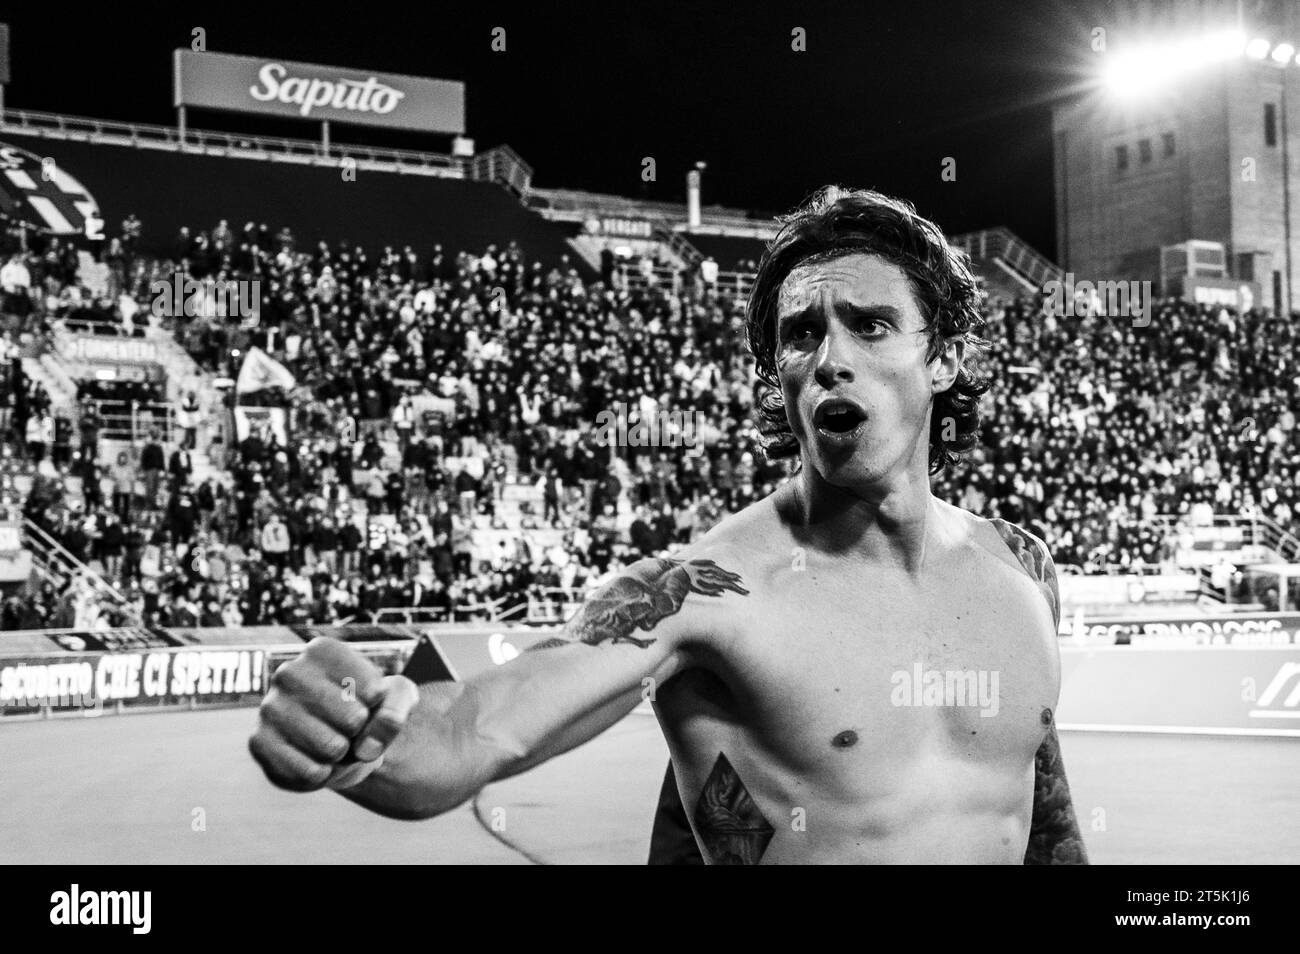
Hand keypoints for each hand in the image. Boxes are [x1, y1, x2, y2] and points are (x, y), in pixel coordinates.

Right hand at [249, 637, 418, 791]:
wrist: (339, 740)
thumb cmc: (368, 708)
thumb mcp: (396, 699)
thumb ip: (396, 711)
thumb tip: (367, 747)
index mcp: (322, 650)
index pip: (374, 691)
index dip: (380, 707)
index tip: (367, 700)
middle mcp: (289, 672)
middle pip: (353, 719)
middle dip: (361, 733)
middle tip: (350, 727)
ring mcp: (269, 707)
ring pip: (331, 748)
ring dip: (343, 756)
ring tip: (334, 743)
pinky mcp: (259, 742)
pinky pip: (309, 771)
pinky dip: (323, 774)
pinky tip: (315, 759)